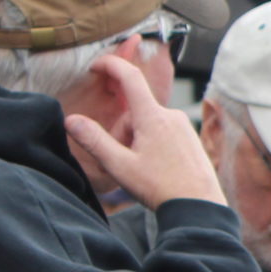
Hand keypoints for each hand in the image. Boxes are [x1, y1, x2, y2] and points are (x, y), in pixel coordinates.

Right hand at [64, 56, 226, 207]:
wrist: (199, 206)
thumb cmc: (161, 187)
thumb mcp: (119, 166)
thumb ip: (94, 140)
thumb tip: (71, 120)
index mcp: (153, 116)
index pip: (130, 77)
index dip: (111, 65)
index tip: (96, 64)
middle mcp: (171, 115)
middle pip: (134, 112)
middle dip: (121, 131)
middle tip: (122, 161)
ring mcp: (183, 126)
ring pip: (147, 124)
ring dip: (135, 140)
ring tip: (141, 169)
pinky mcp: (190, 137)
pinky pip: (162, 132)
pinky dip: (151, 144)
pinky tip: (155, 169)